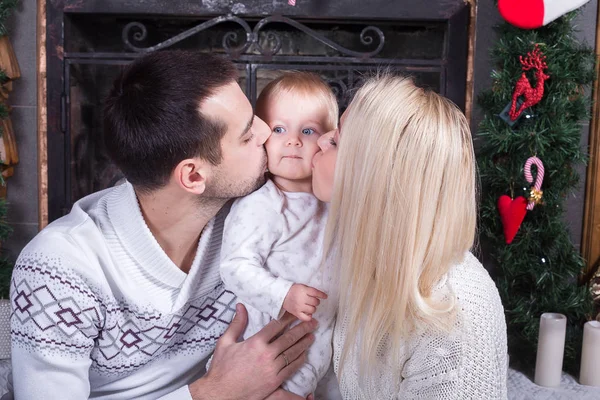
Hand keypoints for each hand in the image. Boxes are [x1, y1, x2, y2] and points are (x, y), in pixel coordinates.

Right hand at [189, 304, 316, 399]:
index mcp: (255, 343)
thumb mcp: (225, 342)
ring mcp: (272, 369)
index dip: (288, 318)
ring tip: (312, 335)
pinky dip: (299, 360)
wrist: (220, 393)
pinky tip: (304, 354)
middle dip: (302, 328)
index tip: (296, 313)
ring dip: (304, 343)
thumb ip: (236, 323)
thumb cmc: (221, 368)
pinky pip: (291, 368)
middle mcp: (266, 355)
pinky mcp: (275, 382)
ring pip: (293, 352)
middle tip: (312, 322)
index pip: (276, 326)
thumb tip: (241, 306)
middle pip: (289, 338)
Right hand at [283, 284, 327, 321]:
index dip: (322, 295)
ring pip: (313, 310)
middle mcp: (301, 299)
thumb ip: (310, 290)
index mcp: (303, 290)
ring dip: (313, 308)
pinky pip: (306, 318)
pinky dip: (309, 316)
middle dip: (316, 301)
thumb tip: (320, 296)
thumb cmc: (294, 290)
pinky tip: (308, 313)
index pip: (315, 293)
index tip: (325, 296)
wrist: (282, 295)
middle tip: (312, 301)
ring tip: (309, 306)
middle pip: (315, 302)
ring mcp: (299, 307)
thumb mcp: (302, 286)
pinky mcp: (296, 313)